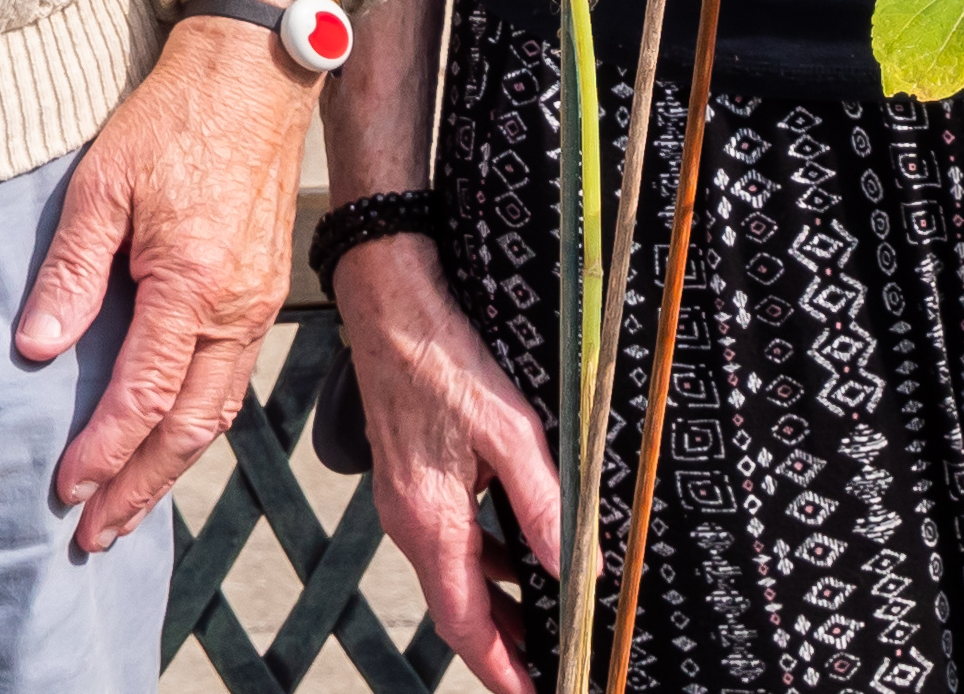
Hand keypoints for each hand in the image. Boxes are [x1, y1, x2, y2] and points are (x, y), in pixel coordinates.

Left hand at [19, 1, 318, 552]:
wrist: (255, 72)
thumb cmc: (175, 118)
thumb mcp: (102, 186)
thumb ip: (69, 274)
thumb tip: (35, 352)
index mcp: (192, 283)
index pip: (142, 397)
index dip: (102, 453)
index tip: (63, 491)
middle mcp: (236, 307)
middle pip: (187, 426)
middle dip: (139, 487)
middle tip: (92, 534)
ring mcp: (258, 303)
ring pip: (216, 412)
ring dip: (170, 468)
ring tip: (125, 507)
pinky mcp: (263, 291)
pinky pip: (232, 381)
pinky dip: (197, 427)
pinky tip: (168, 443)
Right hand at [333, 239, 565, 693]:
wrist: (390, 309)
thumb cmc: (443, 360)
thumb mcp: (510, 431)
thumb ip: (542, 503)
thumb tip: (572, 565)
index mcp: (432, 522)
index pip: (467, 625)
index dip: (502, 669)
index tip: (534, 693)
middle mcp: (412, 523)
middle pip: (460, 610)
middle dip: (504, 646)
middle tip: (548, 666)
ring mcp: (408, 503)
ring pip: (457, 575)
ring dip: (497, 604)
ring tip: (544, 620)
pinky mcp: (413, 480)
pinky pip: (453, 539)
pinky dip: (485, 559)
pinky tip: (517, 551)